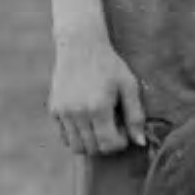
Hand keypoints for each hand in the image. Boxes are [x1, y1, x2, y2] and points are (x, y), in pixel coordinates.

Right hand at [49, 37, 146, 155]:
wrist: (80, 46)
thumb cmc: (109, 65)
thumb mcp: (129, 86)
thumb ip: (136, 116)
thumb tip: (140, 142)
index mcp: (98, 108)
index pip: (108, 144)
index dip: (120, 143)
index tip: (125, 131)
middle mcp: (77, 113)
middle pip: (92, 149)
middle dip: (106, 144)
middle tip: (114, 128)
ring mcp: (62, 112)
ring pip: (75, 146)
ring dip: (90, 143)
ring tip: (100, 127)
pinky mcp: (53, 109)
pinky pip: (63, 136)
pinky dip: (76, 136)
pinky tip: (87, 122)